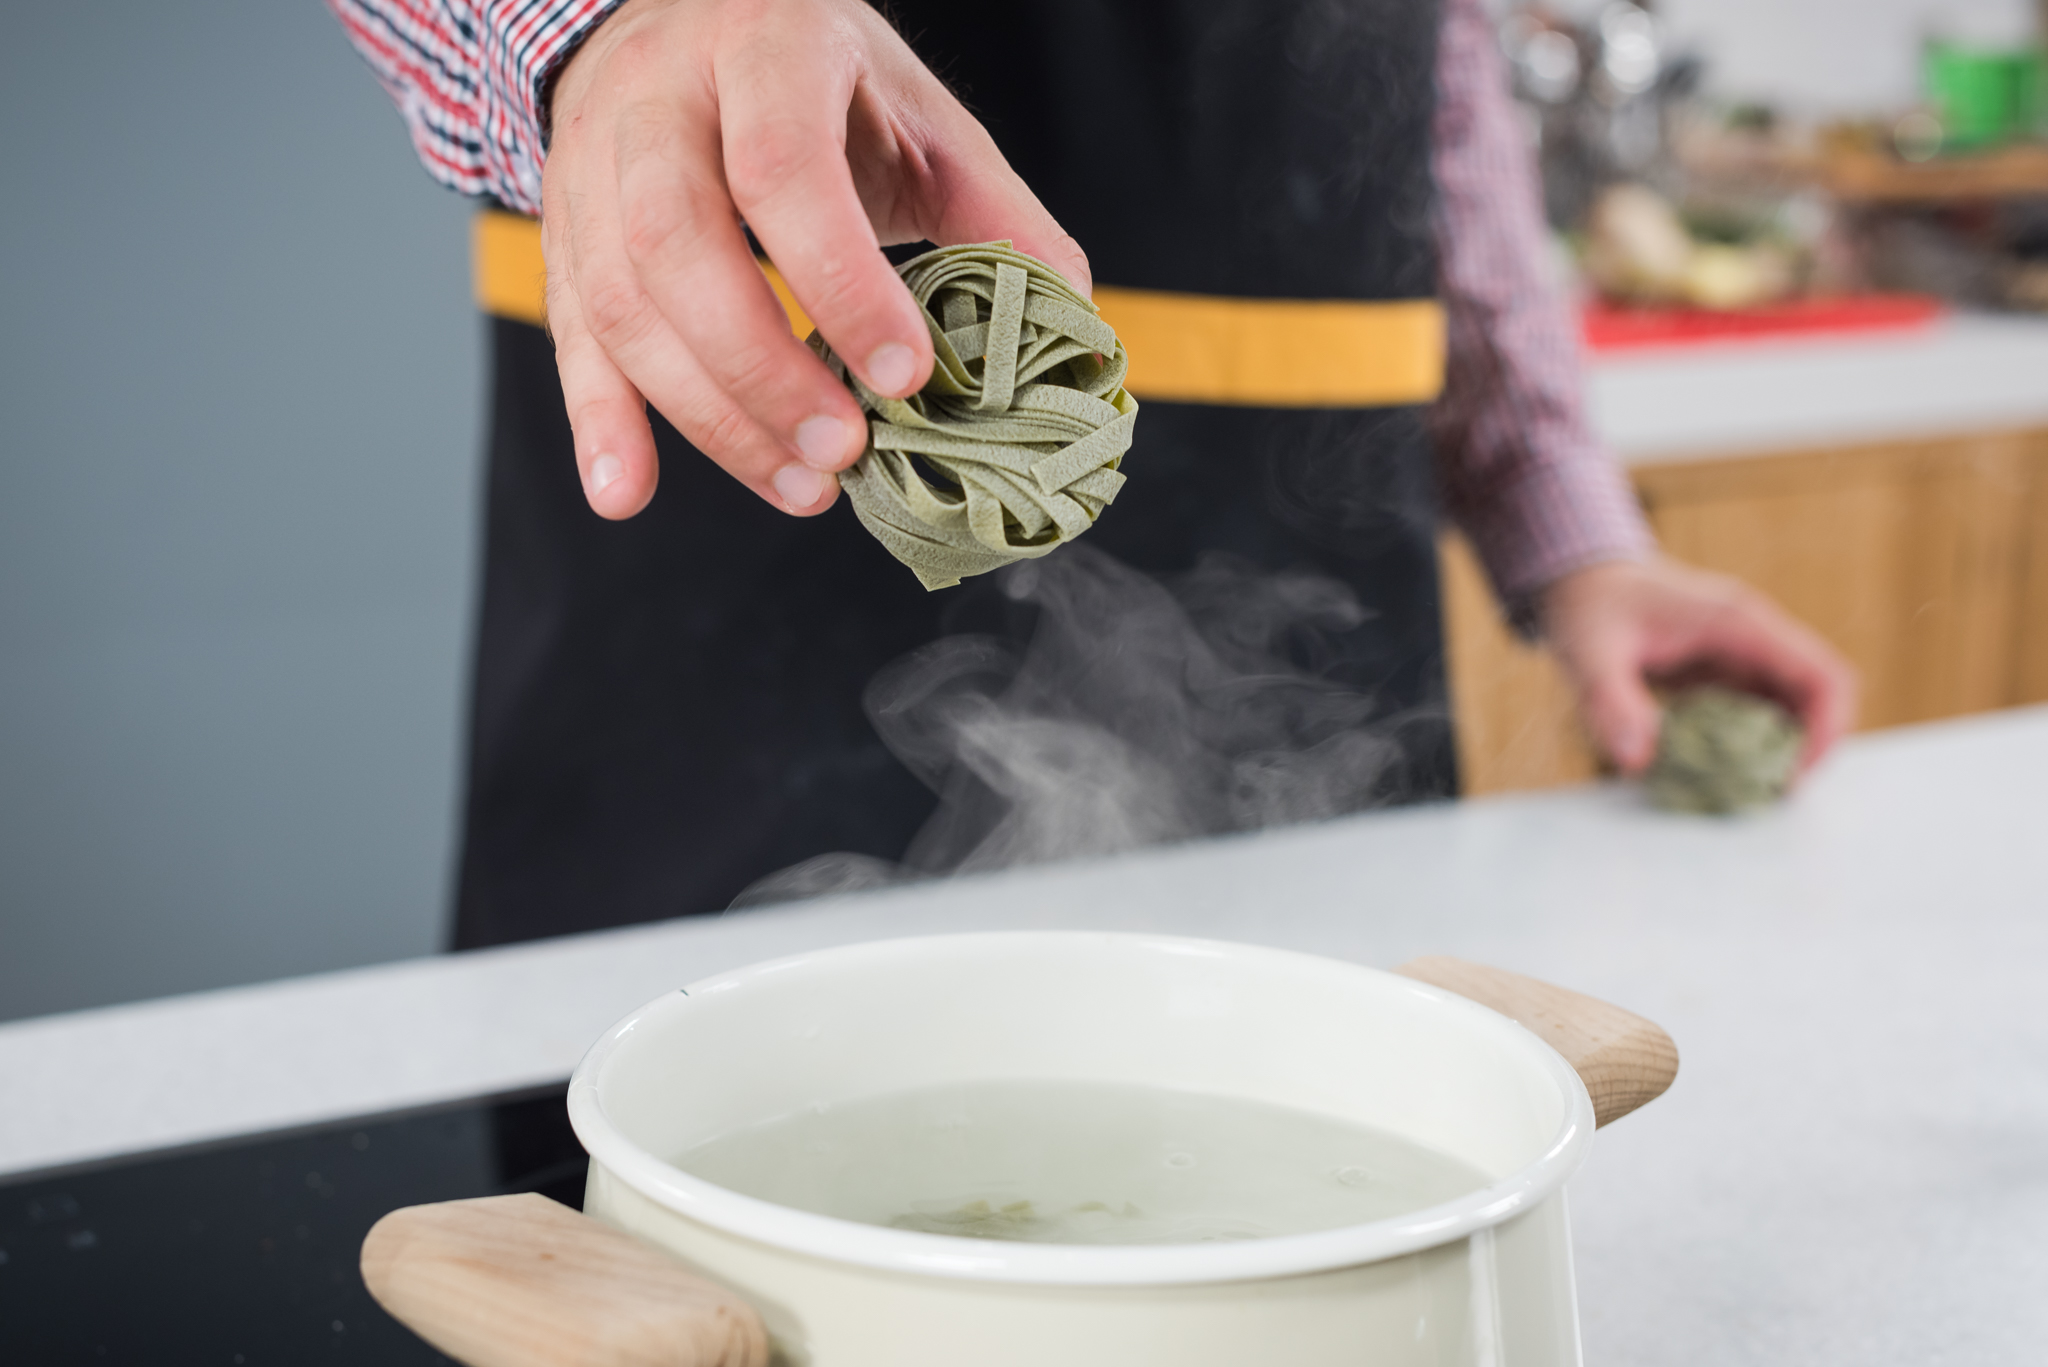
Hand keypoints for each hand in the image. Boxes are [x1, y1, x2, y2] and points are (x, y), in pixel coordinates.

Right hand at [542, 0, 1088, 519]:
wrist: (684, 17)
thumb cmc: (822, 81)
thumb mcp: (920, 118)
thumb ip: (995, 218)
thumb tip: (1074, 328)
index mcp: (763, 46)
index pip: (779, 170)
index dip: (840, 282)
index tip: (905, 375)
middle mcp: (658, 96)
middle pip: (677, 244)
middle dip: (762, 370)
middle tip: (843, 454)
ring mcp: (590, 161)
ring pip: (622, 300)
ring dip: (709, 415)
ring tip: (799, 486)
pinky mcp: (562, 227)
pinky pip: (574, 331)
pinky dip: (600, 421)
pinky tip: (626, 492)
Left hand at [1540, 558, 1858, 775]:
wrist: (1579, 576)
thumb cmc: (1590, 604)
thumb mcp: (1589, 653)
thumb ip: (1611, 703)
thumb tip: (1637, 760)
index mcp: (1739, 623)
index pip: (1821, 675)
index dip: (1826, 730)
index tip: (1794, 776)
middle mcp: (1753, 635)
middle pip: (1817, 695)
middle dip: (1806, 748)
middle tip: (1768, 793)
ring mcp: (1742, 653)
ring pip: (1791, 706)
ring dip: (1778, 748)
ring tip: (1745, 788)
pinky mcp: (1724, 671)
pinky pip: (1756, 711)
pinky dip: (1748, 743)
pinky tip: (1720, 770)